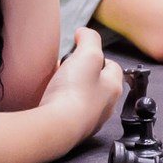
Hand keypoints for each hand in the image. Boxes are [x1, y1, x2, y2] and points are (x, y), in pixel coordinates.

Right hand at [43, 27, 126, 141]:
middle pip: (96, 82)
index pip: (112, 66)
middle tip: (67, 65)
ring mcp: (88, 119)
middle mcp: (105, 106)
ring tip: (55, 79)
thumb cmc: (74, 92)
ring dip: (70, 86)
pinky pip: (68, 109)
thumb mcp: (87, 55)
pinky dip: (60, 100)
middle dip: (82, 71)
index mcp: (113, 87)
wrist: (56, 128)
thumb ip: (89, 39)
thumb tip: (85, 33)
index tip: (82, 50)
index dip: (98, 55)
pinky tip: (48, 96)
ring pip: (81, 96)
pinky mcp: (72, 129)